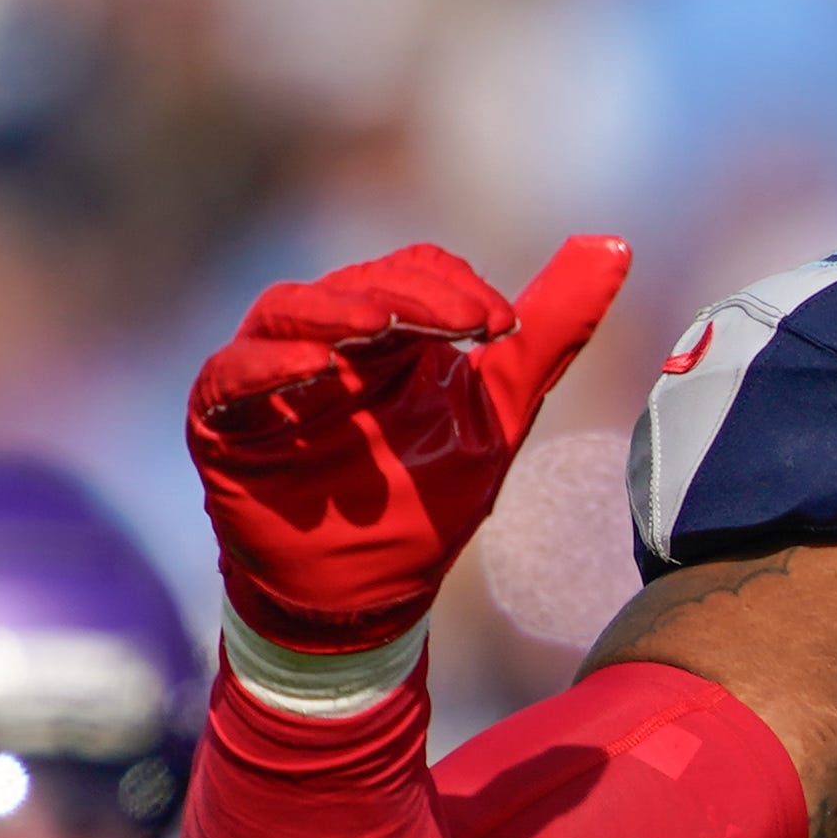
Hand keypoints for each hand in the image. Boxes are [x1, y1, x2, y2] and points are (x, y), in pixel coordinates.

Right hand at [189, 238, 630, 658]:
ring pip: (287, 314)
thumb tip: (613, 245)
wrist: (366, 592)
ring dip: (333, 314)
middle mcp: (325, 338)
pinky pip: (230, 378)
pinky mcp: (223, 422)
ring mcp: (270, 376)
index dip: (456, 288)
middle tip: (463, 321)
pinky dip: (266, 368)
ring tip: (379, 325)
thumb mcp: (501, 411)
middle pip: (357, 286)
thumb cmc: (425, 497)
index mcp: (389, 330)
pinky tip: (310, 369)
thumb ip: (552, 330)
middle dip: (409, 298)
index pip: (414, 273)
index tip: (504, 325)